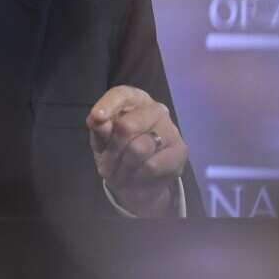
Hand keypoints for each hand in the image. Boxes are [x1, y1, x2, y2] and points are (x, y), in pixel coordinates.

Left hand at [87, 85, 186, 217]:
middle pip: (127, 126)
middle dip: (112, 150)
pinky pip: (152, 165)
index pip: (122, 94)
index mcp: (135, 100)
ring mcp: (171, 129)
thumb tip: (98, 119)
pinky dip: (138, 177)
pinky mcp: (180, 150)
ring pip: (139, 148)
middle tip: (106, 167)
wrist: (138, 183)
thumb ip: (99, 129)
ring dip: (124, 167)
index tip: (97, 117)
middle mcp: (156, 109)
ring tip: (121, 174)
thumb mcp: (101, 141)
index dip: (108, 105)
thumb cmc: (117, 152)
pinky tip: (137, 178)